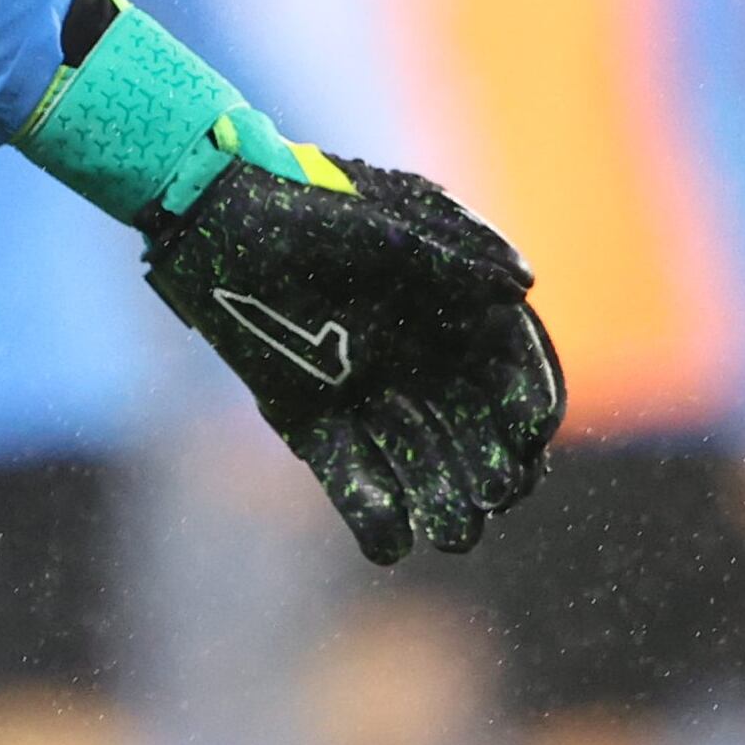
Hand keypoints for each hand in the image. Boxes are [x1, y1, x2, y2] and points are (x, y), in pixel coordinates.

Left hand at [144, 152, 563, 561]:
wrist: (214, 214)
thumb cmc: (306, 203)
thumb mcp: (385, 217)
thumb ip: (451, 252)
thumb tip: (522, 285)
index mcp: (452, 309)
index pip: (513, 369)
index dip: (530, 403)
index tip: (529, 434)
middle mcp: (418, 361)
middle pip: (476, 431)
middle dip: (494, 469)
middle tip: (494, 496)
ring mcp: (366, 392)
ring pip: (420, 462)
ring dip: (443, 502)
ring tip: (454, 535)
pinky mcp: (310, 418)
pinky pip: (350, 473)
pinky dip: (370, 509)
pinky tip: (388, 540)